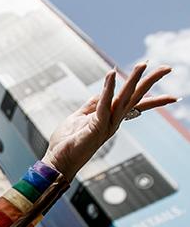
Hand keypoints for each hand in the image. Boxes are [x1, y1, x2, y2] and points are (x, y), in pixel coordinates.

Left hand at [42, 63, 176, 177]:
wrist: (58, 162)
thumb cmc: (67, 143)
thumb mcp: (79, 117)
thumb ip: (91, 105)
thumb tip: (101, 92)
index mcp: (110, 118)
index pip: (134, 102)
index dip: (149, 91)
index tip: (160, 77)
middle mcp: (113, 121)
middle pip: (136, 97)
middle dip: (151, 82)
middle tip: (168, 67)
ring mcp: (107, 125)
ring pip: (124, 98)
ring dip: (134, 80)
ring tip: (143, 64)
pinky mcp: (96, 127)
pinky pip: (104, 105)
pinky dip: (108, 89)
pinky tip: (112, 74)